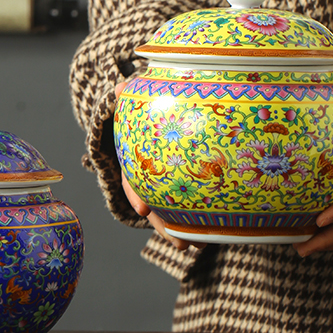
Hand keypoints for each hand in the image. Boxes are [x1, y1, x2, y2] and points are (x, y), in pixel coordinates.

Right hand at [115, 82, 205, 251]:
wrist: (156, 113)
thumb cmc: (147, 107)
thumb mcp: (137, 101)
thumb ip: (129, 96)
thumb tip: (119, 87)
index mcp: (136, 160)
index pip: (132, 179)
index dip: (136, 195)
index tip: (143, 209)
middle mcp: (150, 176)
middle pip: (154, 205)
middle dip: (164, 226)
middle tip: (181, 244)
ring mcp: (166, 182)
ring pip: (171, 211)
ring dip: (182, 231)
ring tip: (198, 246)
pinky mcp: (185, 184)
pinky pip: (190, 203)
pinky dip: (199, 219)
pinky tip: (213, 233)